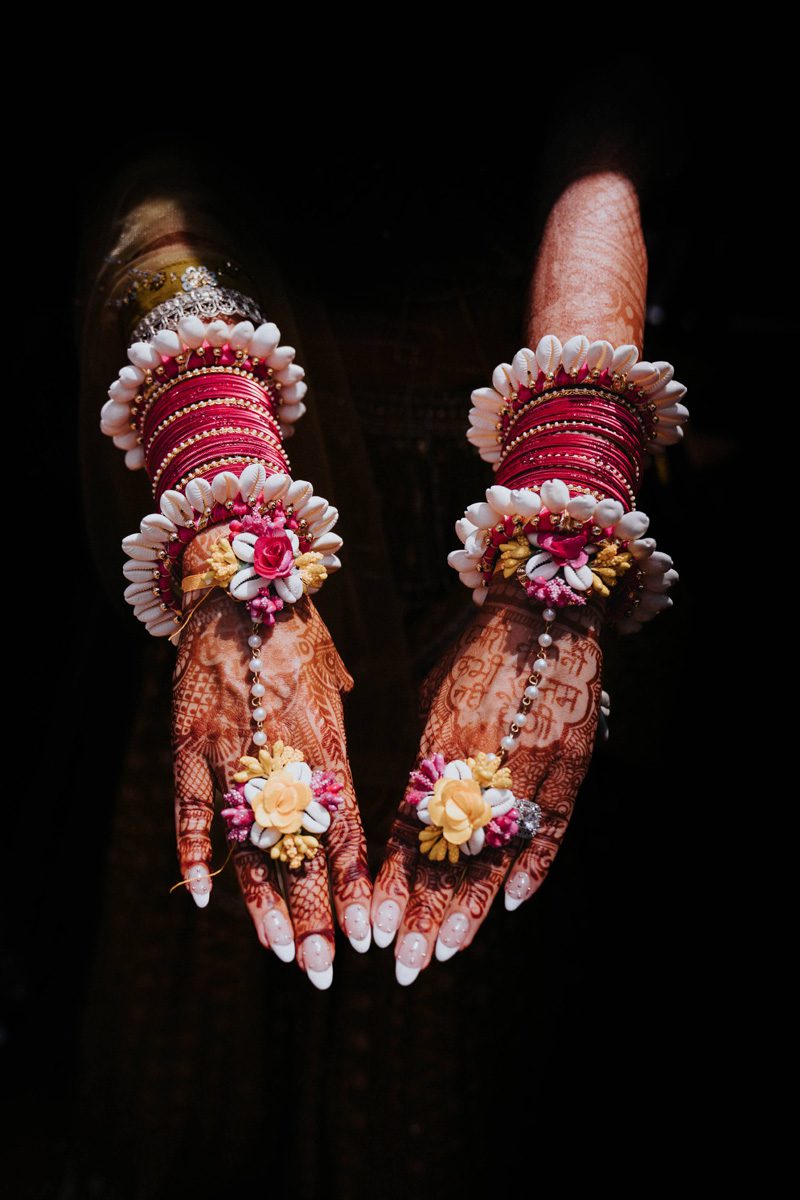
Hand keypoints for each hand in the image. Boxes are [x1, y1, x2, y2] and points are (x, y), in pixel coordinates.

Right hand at [172, 523, 370, 988]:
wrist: (238, 583)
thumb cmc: (295, 630)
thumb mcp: (334, 680)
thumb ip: (340, 735)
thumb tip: (345, 782)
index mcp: (327, 740)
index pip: (347, 829)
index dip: (354, 887)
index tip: (368, 934)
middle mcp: (281, 754)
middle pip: (301, 851)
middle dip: (315, 916)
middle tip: (326, 970)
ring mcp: (230, 752)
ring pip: (248, 843)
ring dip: (264, 903)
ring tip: (280, 954)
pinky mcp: (187, 742)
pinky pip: (189, 809)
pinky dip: (195, 852)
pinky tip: (205, 896)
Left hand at [371, 574, 601, 983]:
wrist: (543, 613)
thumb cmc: (474, 656)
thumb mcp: (429, 698)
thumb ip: (415, 755)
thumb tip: (394, 811)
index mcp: (438, 741)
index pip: (405, 826)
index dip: (388, 878)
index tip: (368, 924)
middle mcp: (480, 759)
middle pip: (446, 851)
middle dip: (421, 911)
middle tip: (403, 964)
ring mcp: (529, 764)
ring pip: (495, 850)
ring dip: (471, 906)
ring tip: (445, 951)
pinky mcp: (571, 762)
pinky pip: (551, 824)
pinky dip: (535, 864)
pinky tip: (514, 904)